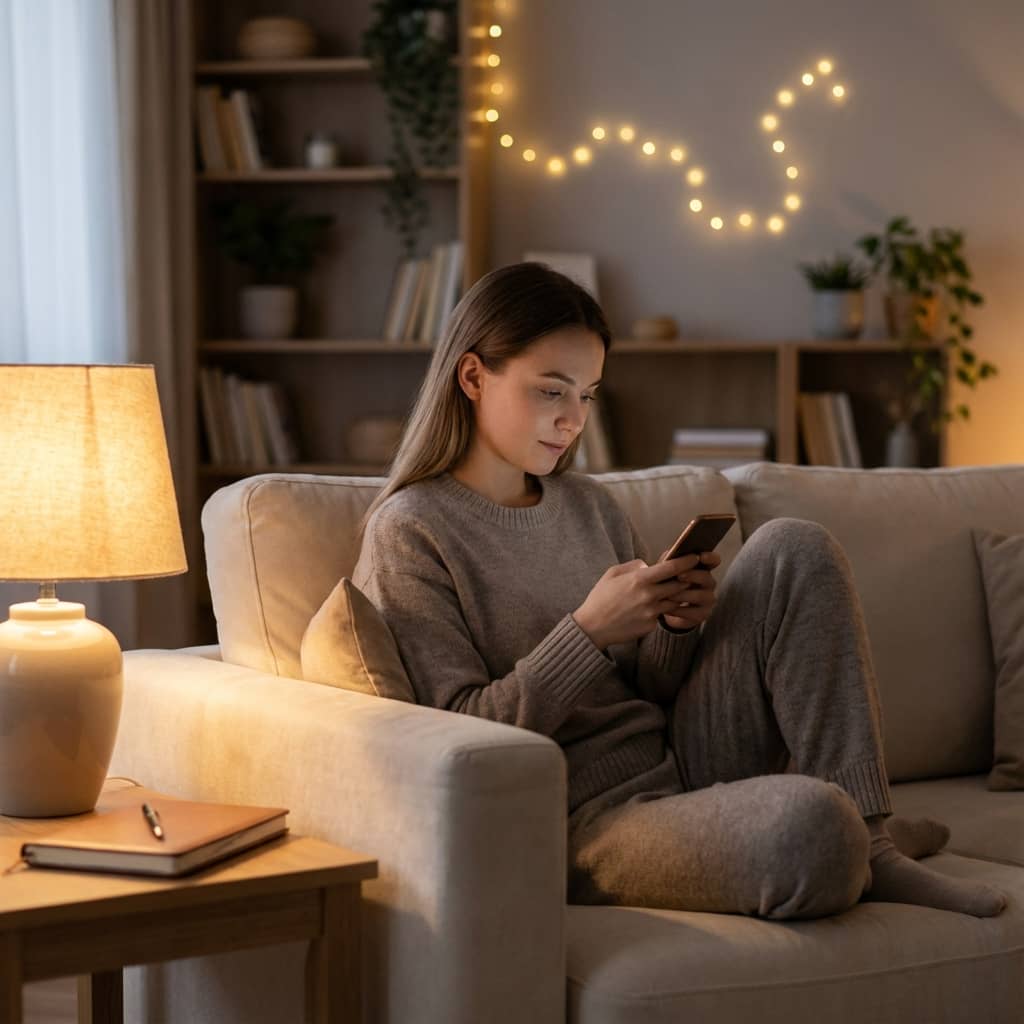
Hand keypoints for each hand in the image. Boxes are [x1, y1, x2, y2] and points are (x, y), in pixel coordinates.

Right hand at [573, 554, 701, 649]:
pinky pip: (663, 615)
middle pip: (679, 584)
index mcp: (639, 579)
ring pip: (674, 601)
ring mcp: (651, 612)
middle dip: (686, 579)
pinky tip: (654, 607)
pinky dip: (662, 609)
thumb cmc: (600, 598)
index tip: (695, 557)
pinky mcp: (651, 625)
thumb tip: (648, 565)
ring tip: (674, 590)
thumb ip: (633, 566)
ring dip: (676, 595)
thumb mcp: (612, 574)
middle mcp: (649, 596)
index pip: (672, 568)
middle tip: (690, 574)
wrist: (593, 627)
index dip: (686, 561)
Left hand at [658, 549, 719, 630]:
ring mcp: (708, 599)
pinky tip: (668, 609)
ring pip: (700, 596)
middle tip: (679, 575)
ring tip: (668, 595)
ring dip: (683, 595)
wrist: (666, 608)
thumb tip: (669, 554)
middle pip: (706, 577)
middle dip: (693, 575)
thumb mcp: (668, 571)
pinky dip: (680, 610)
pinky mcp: (702, 614)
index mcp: (702, 569)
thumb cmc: (669, 584)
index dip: (710, 557)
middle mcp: (709, 583)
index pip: (713, 561)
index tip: (700, 556)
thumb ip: (670, 561)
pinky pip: (693, 613)